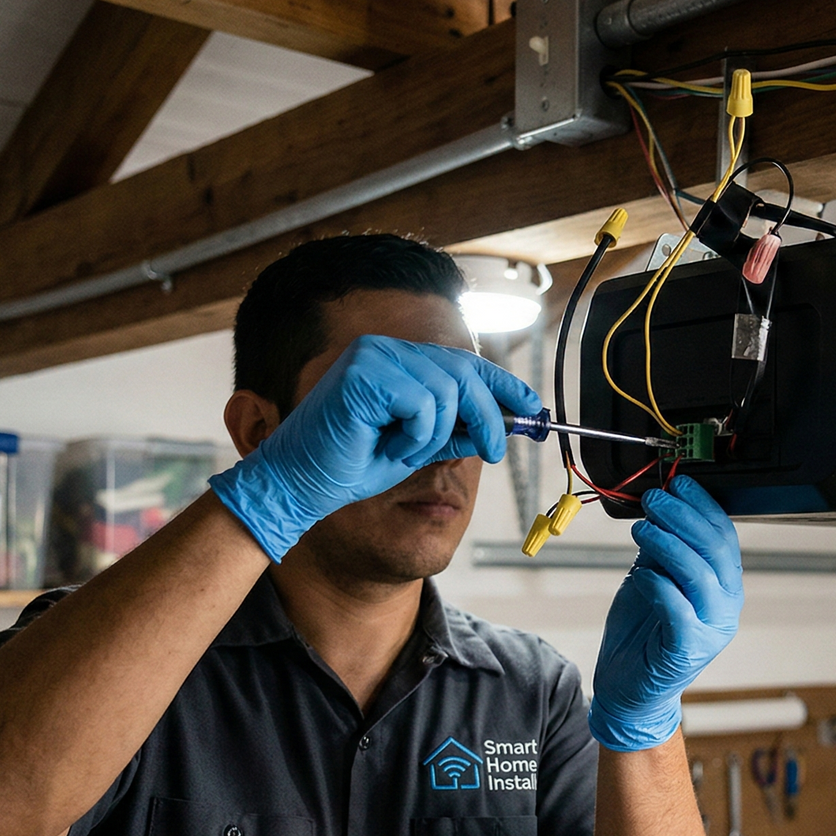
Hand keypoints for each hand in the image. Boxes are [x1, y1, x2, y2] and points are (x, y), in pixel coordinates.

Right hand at [210, 335, 539, 559]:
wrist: (301, 485)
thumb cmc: (351, 467)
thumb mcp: (419, 447)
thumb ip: (456, 429)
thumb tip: (504, 423)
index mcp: (397, 360)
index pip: (463, 362)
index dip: (503, 383)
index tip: (534, 406)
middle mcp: (385, 349)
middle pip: (464, 372)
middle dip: (489, 415)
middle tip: (496, 450)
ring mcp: (372, 356)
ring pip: (447, 391)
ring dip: (437, 435)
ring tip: (405, 452)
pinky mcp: (363, 373)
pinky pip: (422, 404)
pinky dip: (415, 435)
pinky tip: (388, 446)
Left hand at [588, 477, 742, 751]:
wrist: (630, 690)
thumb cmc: (643, 633)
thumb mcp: (652, 577)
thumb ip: (662, 548)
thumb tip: (660, 504)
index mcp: (724, 584)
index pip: (724, 534)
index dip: (702, 505)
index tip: (678, 483)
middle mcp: (726, 604)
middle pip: (714, 549)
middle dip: (682, 517)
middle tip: (655, 499)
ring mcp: (711, 628)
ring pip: (699, 575)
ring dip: (668, 544)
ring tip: (641, 528)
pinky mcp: (688, 650)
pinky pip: (678, 609)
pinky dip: (659, 585)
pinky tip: (640, 572)